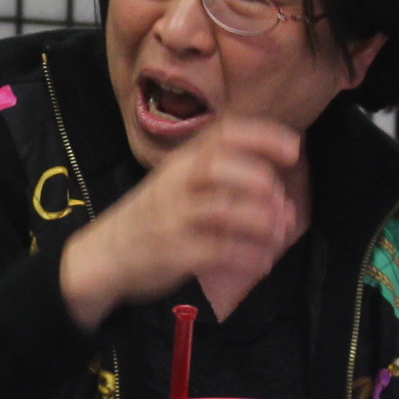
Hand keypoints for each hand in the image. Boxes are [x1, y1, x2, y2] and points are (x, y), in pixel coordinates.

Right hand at [58, 116, 307, 328]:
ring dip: (261, 222)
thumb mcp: (175, 181)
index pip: (223, 134)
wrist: (104, 255)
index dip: (262, 137)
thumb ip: (216, 172)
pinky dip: (247, 257)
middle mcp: (174, 183)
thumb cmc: (153, 216)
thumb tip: (275, 180)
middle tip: (282, 203)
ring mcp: (172, 218)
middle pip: (218, 166)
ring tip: (280, 234)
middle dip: (259, 180)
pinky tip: (262, 263)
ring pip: (222, 210)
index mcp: (180, 161)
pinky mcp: (173, 252)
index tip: (294, 149)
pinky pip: (217, 251)